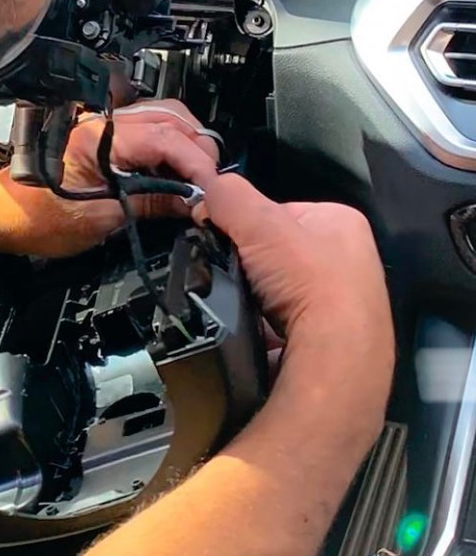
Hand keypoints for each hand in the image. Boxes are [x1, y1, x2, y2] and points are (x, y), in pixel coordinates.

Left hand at [0, 101, 219, 259]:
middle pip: (172, 118)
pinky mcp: (102, 136)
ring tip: (195, 181)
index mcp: (100, 138)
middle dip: (198, 150)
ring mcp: (103, 126)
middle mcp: (104, 123)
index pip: (167, 138)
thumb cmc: (33, 215)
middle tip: (209, 187)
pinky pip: (147, 130)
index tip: (212, 190)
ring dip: (186, 146)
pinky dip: (169, 147)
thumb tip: (191, 202)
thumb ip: (149, 204)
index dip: (197, 163)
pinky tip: (173, 172)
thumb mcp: (99, 220)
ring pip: (163, 119)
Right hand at [200, 174, 394, 432]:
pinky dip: (264, 321)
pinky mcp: (330, 337)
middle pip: (277, 248)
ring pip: (278, 285)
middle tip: (234, 272)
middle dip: (252, 260)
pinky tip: (256, 326)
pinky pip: (282, 318)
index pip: (279, 210)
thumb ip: (227, 196)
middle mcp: (351, 258)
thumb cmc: (308, 281)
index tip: (227, 237)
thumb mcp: (258, 223)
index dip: (247, 222)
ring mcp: (345, 301)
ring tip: (243, 302)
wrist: (335, 361)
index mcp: (343, 222)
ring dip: (256, 292)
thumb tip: (203, 195)